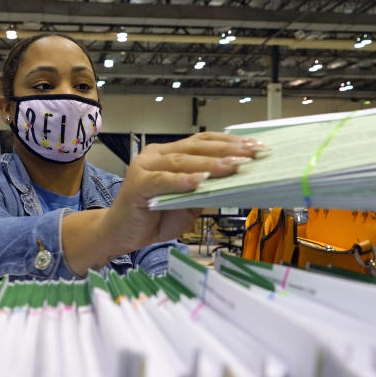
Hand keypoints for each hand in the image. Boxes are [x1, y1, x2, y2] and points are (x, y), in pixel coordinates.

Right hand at [100, 132, 263, 254]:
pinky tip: (200, 181)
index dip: (230, 142)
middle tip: (252, 154)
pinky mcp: (136, 185)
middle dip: (227, 150)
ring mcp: (144, 168)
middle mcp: (156, 156)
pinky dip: (183, 180)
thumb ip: (204, 192)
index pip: (203, 142)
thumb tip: (234, 183)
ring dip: (211, 164)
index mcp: (169, 155)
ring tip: (234, 166)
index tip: (256, 146)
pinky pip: (163, 181)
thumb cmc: (153, 219)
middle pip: (196, 147)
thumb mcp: (186, 205)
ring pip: (182, 161)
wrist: (119, 235)